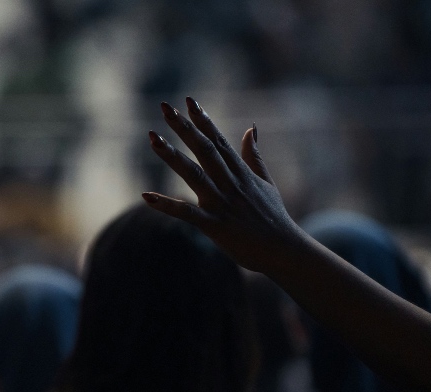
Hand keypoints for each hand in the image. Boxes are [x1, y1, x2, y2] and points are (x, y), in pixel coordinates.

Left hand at [143, 97, 297, 272]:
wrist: (284, 251)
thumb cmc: (275, 219)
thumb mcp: (267, 183)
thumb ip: (255, 156)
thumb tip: (251, 128)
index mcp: (241, 173)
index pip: (219, 140)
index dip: (203, 120)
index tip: (189, 101)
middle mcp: (230, 184)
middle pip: (204, 149)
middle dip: (184, 128)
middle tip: (165, 107)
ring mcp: (222, 203)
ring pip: (193, 174)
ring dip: (172, 156)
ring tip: (152, 138)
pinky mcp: (215, 226)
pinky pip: (186, 213)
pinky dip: (166, 205)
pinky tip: (146, 196)